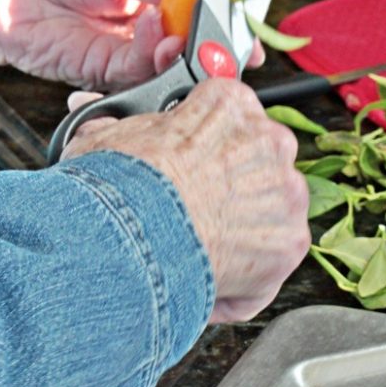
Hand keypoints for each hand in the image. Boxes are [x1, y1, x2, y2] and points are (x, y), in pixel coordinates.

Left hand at [0, 0, 262, 88]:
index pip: (193, 3)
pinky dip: (151, 64)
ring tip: (189, 43)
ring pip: (165, 62)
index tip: (245, 23)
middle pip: (186, 39)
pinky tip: (155, 44)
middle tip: (231, 48)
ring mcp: (115, 50)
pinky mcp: (95, 73)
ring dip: (183, 56)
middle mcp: (133, 22)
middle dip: (212, 45)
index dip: (221, 15)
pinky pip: (135, 75)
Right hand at [62, 79, 310, 321]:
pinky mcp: (290, 241)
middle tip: (190, 209)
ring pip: (268, 211)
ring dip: (239, 231)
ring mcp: (286, 192)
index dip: (204, 142)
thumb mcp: (107, 139)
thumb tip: (95, 126)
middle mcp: (269, 141)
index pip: (227, 114)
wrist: (134, 239)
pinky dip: (241, 281)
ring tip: (195, 249)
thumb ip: (120, 129)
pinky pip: (269, 263)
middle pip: (255, 162)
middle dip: (228, 186)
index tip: (187, 160)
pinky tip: (205, 282)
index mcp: (229, 104)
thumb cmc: (122, 187)